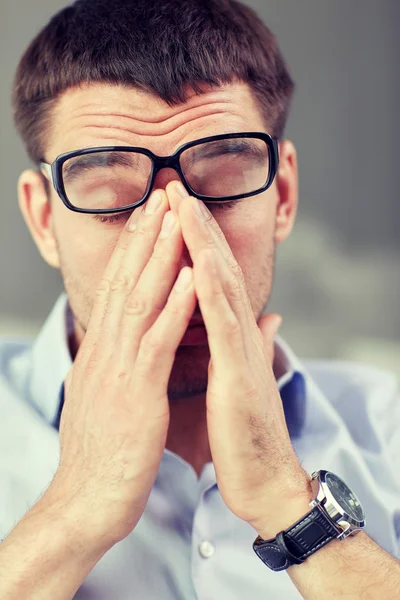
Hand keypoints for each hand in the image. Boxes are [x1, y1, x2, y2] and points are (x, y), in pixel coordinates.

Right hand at [48, 190, 196, 546]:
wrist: (84, 503)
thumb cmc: (100, 455)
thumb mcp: (105, 399)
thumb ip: (117, 368)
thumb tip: (124, 349)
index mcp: (101, 353)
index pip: (117, 290)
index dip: (134, 250)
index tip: (150, 217)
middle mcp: (104, 352)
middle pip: (125, 283)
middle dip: (145, 237)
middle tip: (161, 196)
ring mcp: (117, 371)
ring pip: (139, 301)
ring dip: (159, 257)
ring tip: (175, 219)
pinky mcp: (135, 394)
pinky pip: (157, 343)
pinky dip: (174, 308)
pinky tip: (188, 279)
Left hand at [174, 183, 311, 537]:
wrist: (265, 480)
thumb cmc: (248, 431)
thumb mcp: (244, 377)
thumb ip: (254, 342)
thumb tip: (265, 316)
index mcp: (232, 336)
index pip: (212, 279)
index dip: (195, 241)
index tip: (174, 208)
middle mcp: (240, 335)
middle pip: (216, 270)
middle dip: (195, 226)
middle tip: (174, 187)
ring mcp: (241, 352)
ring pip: (222, 286)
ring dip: (203, 243)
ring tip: (183, 205)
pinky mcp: (239, 374)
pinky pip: (224, 325)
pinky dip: (212, 290)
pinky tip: (199, 260)